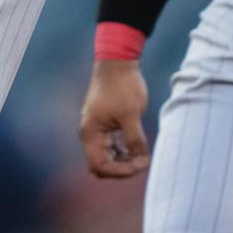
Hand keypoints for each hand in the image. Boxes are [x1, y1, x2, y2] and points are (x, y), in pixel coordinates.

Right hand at [78, 59, 151, 178]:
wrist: (117, 60)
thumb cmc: (122, 85)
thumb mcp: (131, 115)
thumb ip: (135, 141)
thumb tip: (142, 163)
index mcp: (91, 133)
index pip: (99, 166)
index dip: (119, 171)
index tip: (138, 166)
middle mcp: (90, 133)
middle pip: (101, 164)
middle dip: (120, 168)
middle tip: (140, 162)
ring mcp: (97, 128)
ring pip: (107, 155)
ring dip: (123, 158)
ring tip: (141, 153)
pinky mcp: (105, 122)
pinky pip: (112, 144)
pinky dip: (124, 148)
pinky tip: (137, 143)